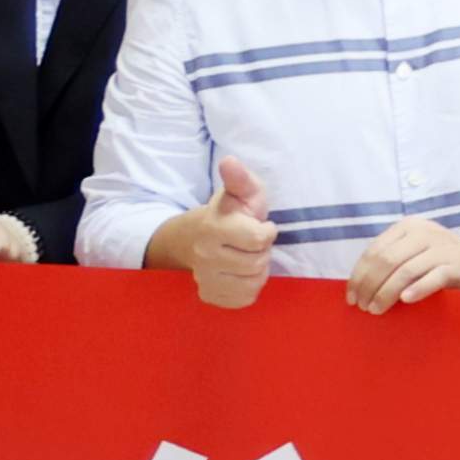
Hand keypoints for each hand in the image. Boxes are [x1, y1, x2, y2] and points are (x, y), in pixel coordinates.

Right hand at [163, 152, 285, 312]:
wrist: (192, 239)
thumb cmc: (227, 213)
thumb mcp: (238, 192)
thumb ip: (239, 178)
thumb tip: (230, 161)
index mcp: (213, 228)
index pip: (259, 239)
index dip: (266, 231)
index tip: (260, 225)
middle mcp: (205, 256)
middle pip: (257, 263)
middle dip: (261, 251)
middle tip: (250, 242)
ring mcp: (204, 279)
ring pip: (253, 283)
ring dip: (257, 270)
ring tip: (246, 256)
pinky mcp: (209, 295)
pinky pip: (245, 298)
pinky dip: (249, 286)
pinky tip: (239, 272)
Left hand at [344, 217, 459, 310]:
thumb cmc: (438, 259)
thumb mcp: (413, 250)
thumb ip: (390, 258)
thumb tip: (358, 284)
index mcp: (408, 227)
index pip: (374, 251)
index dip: (359, 275)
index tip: (351, 297)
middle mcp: (424, 234)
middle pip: (387, 261)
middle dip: (370, 286)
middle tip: (363, 307)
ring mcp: (442, 249)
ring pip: (406, 271)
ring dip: (386, 293)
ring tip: (377, 309)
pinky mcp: (457, 265)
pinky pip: (434, 277)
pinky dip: (417, 289)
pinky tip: (405, 301)